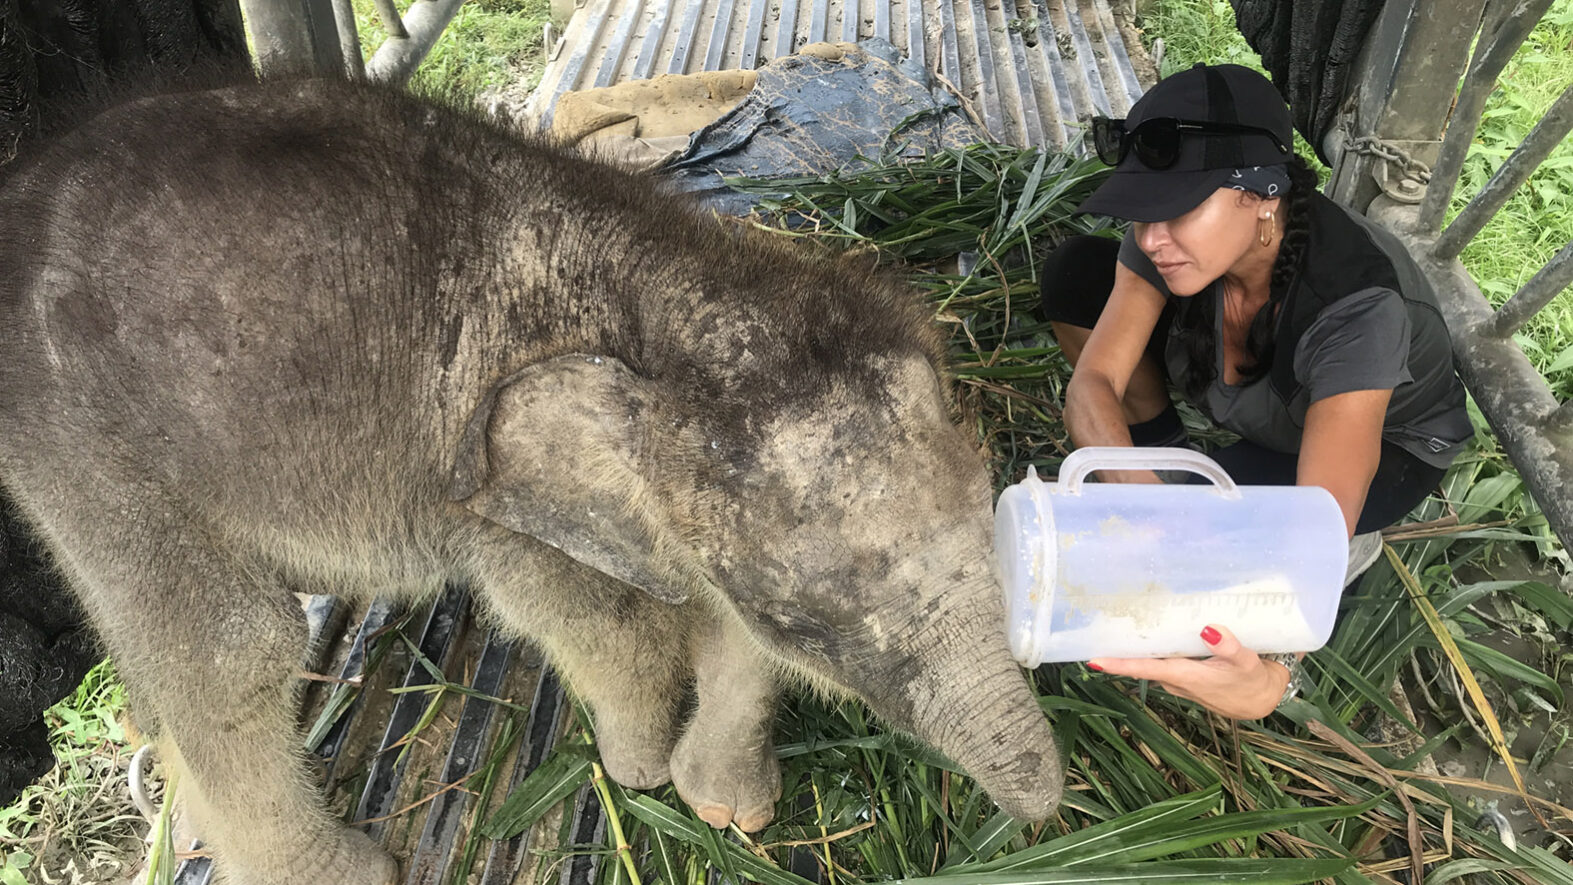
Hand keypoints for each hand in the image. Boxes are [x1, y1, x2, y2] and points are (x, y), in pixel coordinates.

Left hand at [1086, 624, 1292, 719]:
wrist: (1260, 700)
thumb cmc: (1251, 682)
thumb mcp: (1246, 663)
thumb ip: (1229, 647)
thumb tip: (1209, 629)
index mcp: (1184, 675)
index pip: (1144, 669)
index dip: (1118, 664)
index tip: (1093, 659)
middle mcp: (1174, 678)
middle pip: (1140, 662)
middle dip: (1118, 648)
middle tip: (1095, 626)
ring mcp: (1177, 677)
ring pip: (1149, 660)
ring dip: (1134, 646)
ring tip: (1114, 619)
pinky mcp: (1183, 674)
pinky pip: (1161, 658)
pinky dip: (1153, 646)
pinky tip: (1150, 628)